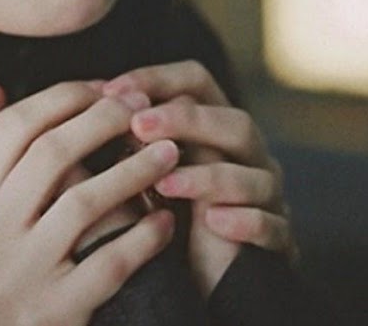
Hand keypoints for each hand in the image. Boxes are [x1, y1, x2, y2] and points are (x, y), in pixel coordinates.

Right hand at [0, 81, 180, 325]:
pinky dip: (143, 237)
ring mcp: (20, 275)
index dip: (63, 97)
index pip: (12, 128)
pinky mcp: (55, 312)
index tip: (103, 88)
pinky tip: (166, 219)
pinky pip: (110, 263)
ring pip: (85, 202)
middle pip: (51, 154)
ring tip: (169, 152)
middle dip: (105, 120)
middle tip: (143, 107)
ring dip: (134, 170)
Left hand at [103, 61, 293, 295]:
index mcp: (216, 130)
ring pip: (254, 175)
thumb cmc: (169, 225)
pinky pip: (270, 224)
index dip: (157, 79)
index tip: (111, 91)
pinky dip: (245, 220)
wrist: (204, 289)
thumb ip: (131, 147)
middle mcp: (249, 157)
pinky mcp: (278, 239)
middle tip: (138, 126)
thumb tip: (89, 114)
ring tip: (166, 183)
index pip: (197, 83)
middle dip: (186, 121)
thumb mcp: (146, 179)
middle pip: (234, 123)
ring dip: (209, 176)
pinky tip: (214, 221)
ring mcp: (268, 198)